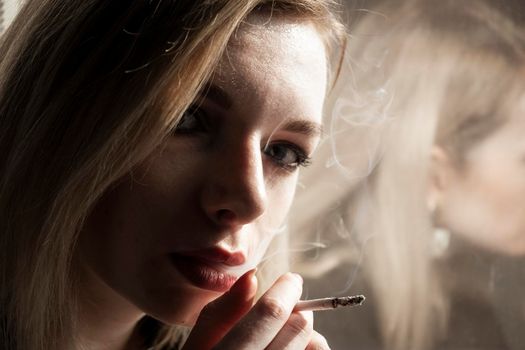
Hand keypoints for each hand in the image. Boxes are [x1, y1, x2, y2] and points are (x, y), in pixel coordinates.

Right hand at [183, 271, 330, 349]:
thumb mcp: (197, 348)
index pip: (270, 314)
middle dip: (297, 311)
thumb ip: (222, 312)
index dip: (286, 289)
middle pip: (299, 328)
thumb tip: (253, 276)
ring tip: (287, 340)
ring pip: (315, 347)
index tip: (291, 280)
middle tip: (287, 312)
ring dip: (306, 336)